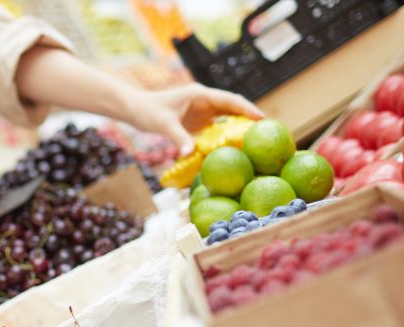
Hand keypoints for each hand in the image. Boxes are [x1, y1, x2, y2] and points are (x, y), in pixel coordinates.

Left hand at [129, 83, 263, 155]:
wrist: (135, 109)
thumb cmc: (148, 111)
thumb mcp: (163, 124)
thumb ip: (178, 138)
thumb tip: (189, 155)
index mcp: (200, 94)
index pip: (229, 100)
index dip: (246, 108)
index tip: (261, 118)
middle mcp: (204, 100)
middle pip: (233, 107)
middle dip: (249, 117)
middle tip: (267, 130)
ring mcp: (202, 109)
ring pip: (227, 116)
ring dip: (240, 126)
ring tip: (257, 139)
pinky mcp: (198, 120)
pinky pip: (217, 126)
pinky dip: (226, 134)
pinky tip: (235, 146)